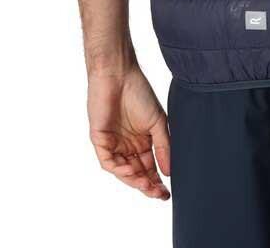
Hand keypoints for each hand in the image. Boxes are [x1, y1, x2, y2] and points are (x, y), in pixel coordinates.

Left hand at [87, 64, 170, 199]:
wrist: (119, 75)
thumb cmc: (139, 92)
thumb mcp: (158, 122)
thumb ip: (163, 146)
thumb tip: (169, 171)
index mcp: (142, 141)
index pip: (150, 168)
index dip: (157, 182)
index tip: (167, 193)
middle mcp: (128, 146)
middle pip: (137, 174)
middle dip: (147, 186)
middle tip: (158, 194)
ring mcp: (113, 144)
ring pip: (123, 171)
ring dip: (134, 180)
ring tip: (146, 185)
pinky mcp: (100, 140)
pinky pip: (108, 161)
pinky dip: (119, 169)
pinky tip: (130, 171)